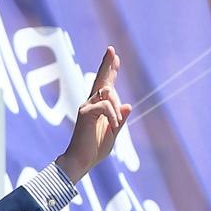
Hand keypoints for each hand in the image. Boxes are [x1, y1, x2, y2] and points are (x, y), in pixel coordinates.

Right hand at [55, 46, 130, 179]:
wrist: (81, 161)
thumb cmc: (95, 149)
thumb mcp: (113, 133)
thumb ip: (120, 119)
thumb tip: (128, 105)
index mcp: (98, 108)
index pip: (106, 85)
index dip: (111, 71)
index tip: (114, 56)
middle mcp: (91, 103)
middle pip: (101, 79)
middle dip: (107, 64)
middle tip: (111, 49)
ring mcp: (86, 106)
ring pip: (107, 93)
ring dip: (116, 107)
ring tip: (114, 124)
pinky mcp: (85, 112)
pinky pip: (105, 106)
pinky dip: (113, 116)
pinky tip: (112, 126)